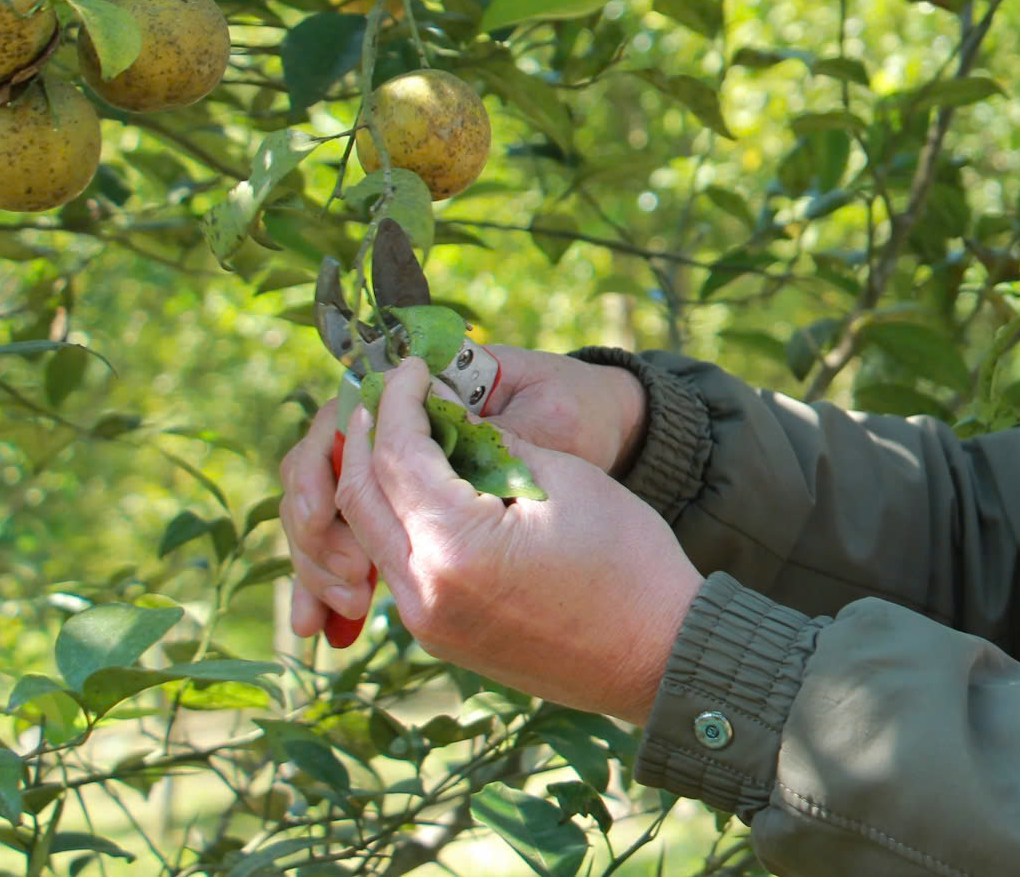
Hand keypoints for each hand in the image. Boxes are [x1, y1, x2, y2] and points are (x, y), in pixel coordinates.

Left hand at [278, 347, 648, 647]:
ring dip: (375, 479)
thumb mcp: (566, 478)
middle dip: (367, 437)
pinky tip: (422, 489)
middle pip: (361, 499)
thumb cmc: (628, 560)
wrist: (658, 652)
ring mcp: (428, 623)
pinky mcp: (440, 635)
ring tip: (399, 434)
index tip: (410, 367)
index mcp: (456, 547)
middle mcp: (424, 592)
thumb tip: (445, 413)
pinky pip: (398, 566)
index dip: (400, 402)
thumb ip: (493, 443)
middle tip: (388, 394)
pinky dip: (398, 519)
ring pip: (372, 535)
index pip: (397, 456)